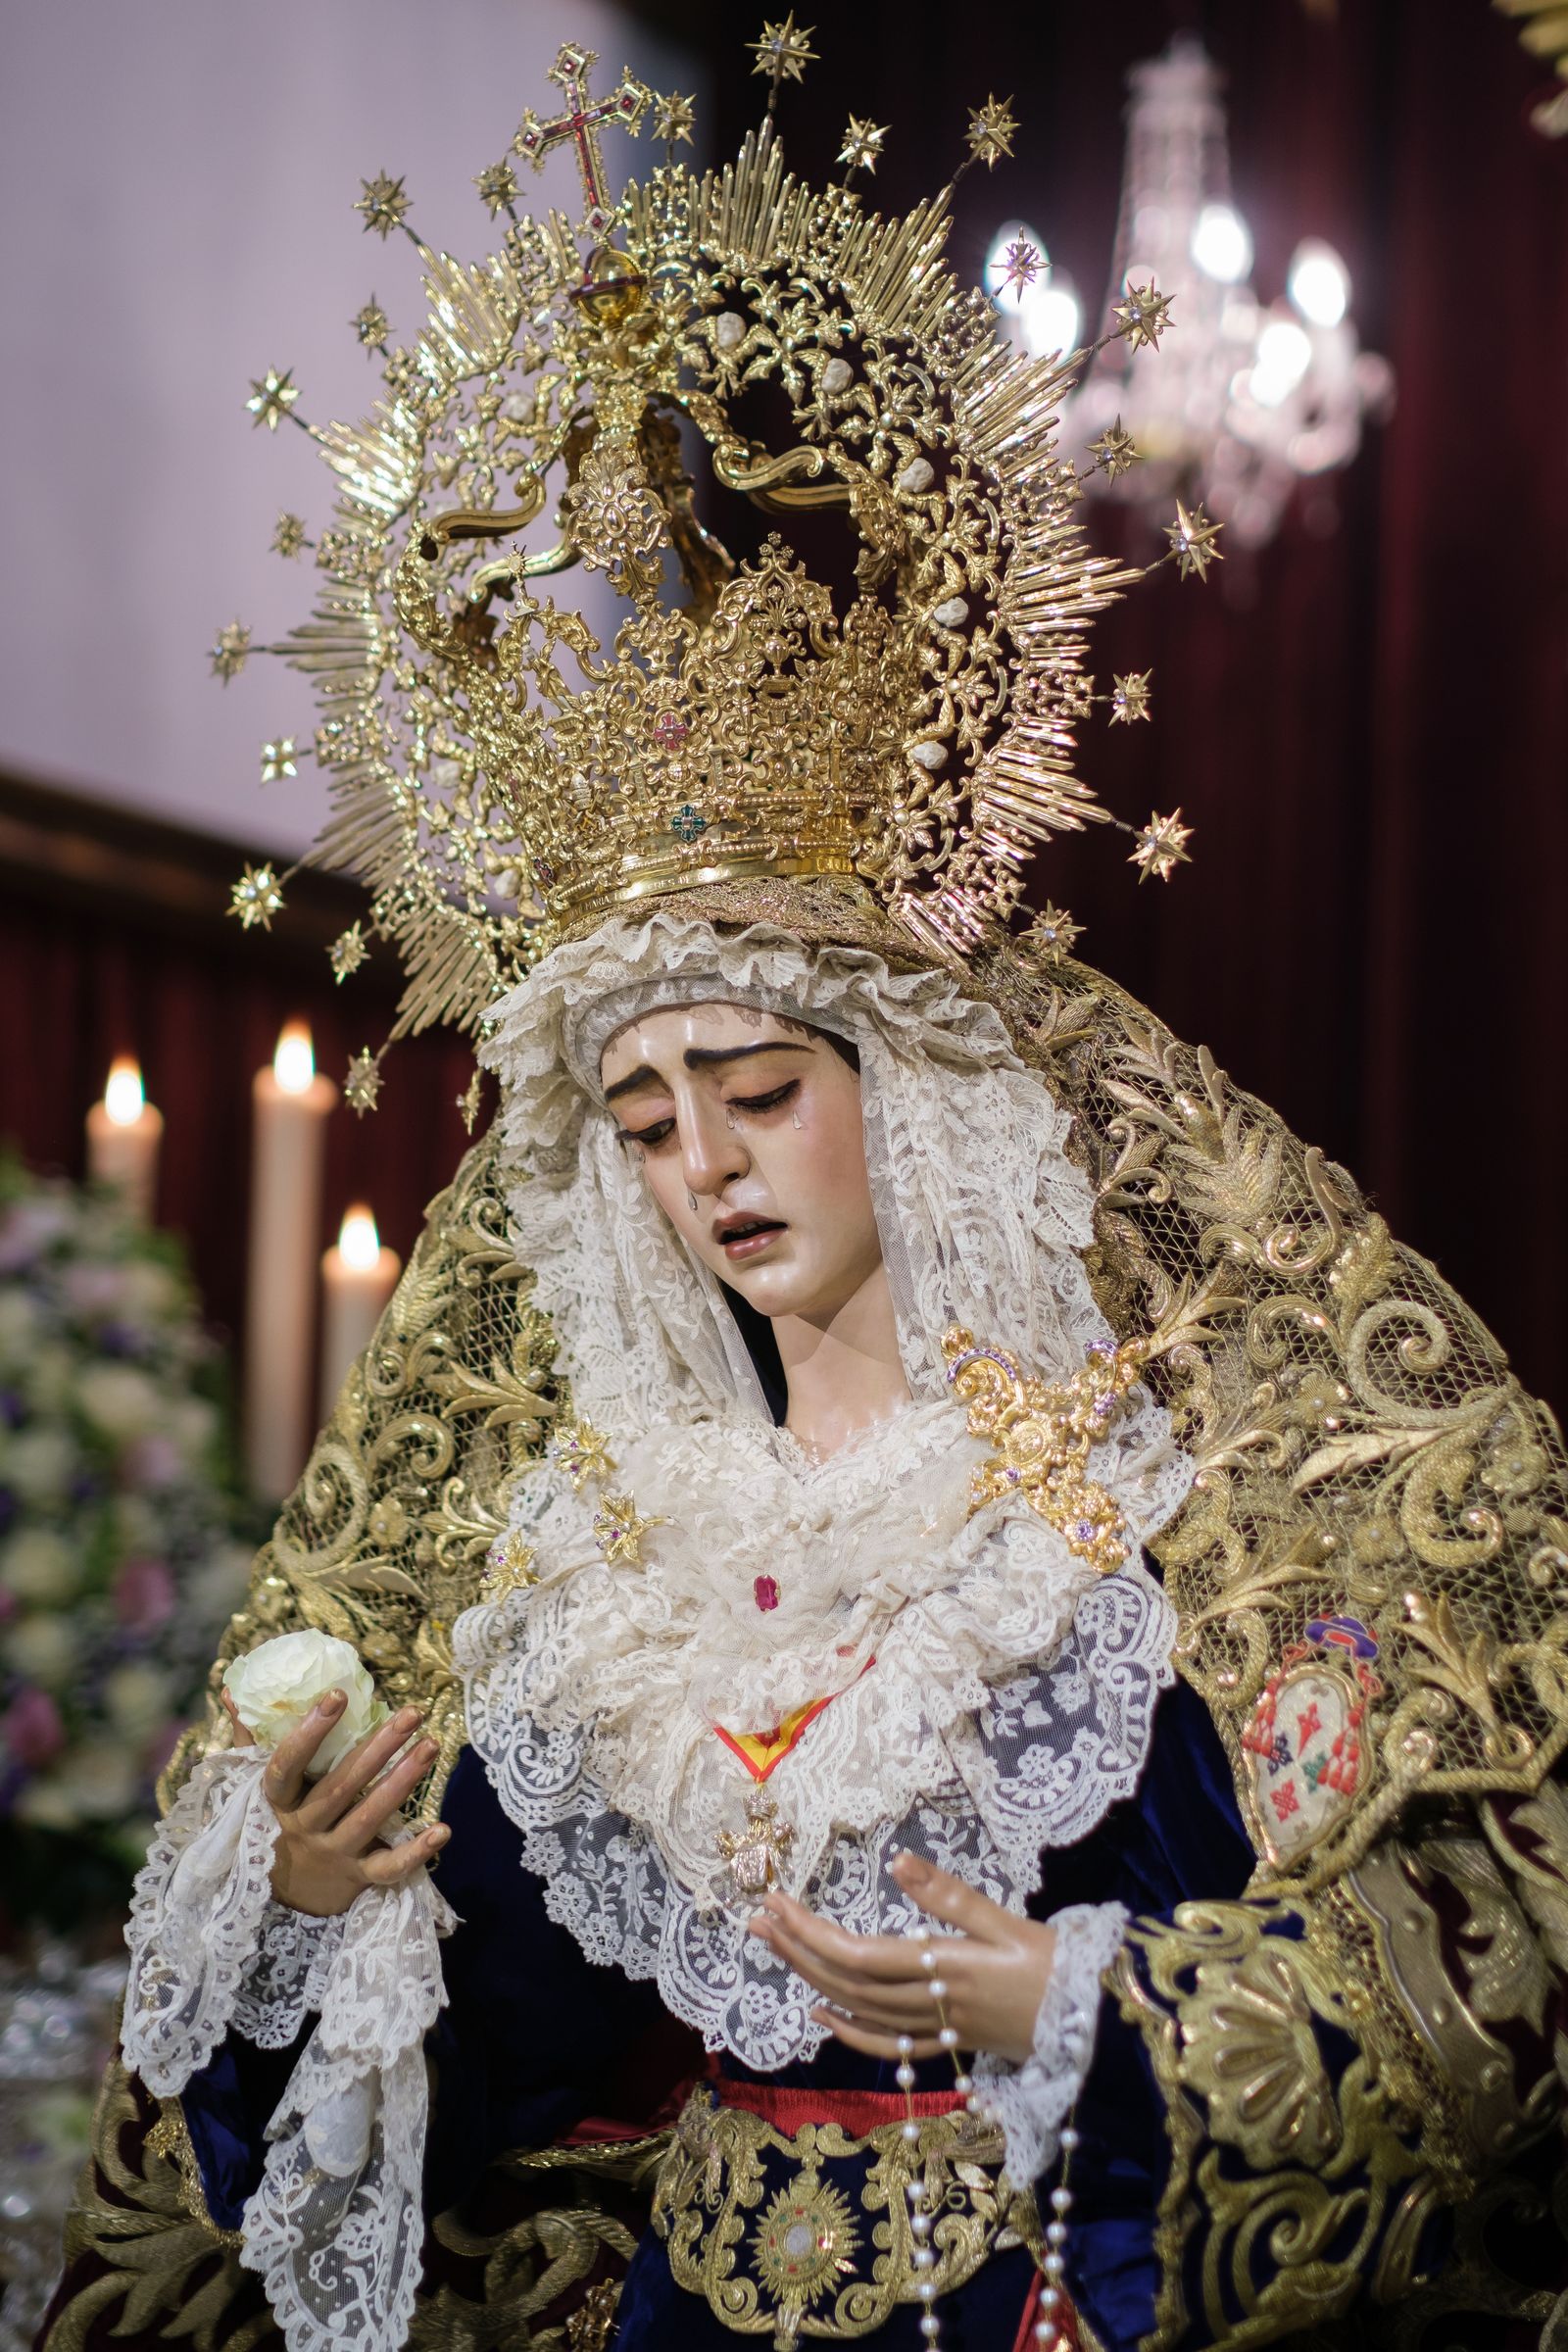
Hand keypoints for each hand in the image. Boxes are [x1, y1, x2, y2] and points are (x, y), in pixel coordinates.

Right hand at [221, 1686, 449, 1917]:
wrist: (281, 1901)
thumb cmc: (273, 1825)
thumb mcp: (252, 1787)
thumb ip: (249, 1740)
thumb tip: (232, 1690)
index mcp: (277, 1803)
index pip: (287, 1766)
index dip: (310, 1733)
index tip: (337, 1696)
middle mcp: (304, 1827)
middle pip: (341, 1786)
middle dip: (379, 1748)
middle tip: (412, 1713)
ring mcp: (332, 1853)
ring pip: (368, 1816)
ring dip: (402, 1781)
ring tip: (431, 1745)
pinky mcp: (358, 1877)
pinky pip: (388, 1868)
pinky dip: (416, 1852)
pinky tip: (443, 1829)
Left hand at [749, 1851, 1054, 2064]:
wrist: (1097, 2026)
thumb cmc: (1056, 1965)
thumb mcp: (1006, 1921)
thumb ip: (949, 1895)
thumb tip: (897, 1861)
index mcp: (943, 1967)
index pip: (859, 1954)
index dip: (812, 1933)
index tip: (778, 1904)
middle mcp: (930, 2003)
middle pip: (848, 1981)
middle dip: (798, 1949)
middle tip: (759, 1918)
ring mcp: (935, 2029)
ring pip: (859, 2008)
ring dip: (812, 1978)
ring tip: (777, 1947)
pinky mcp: (946, 2044)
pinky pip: (887, 2044)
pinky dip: (848, 2031)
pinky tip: (820, 2011)